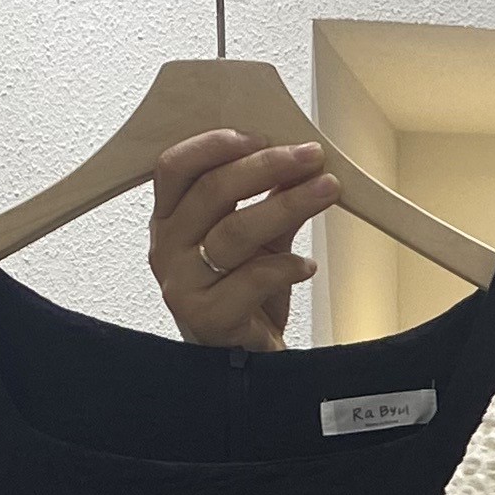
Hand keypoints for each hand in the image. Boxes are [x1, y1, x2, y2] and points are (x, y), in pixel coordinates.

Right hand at [149, 131, 339, 350]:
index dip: (214, 145)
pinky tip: (308, 264)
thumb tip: (300, 160)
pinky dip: (286, 266)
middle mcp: (167, 249)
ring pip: (235, 232)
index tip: (260, 135)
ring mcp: (182, 285)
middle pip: (212, 192)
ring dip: (288, 205)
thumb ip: (271, 200)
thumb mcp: (259, 239)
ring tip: (327, 191)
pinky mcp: (207, 317)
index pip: (174, 167)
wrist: (247, 359)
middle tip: (311, 156)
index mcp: (170, 219)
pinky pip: (251, 279)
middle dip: (267, 167)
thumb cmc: (246, 294)